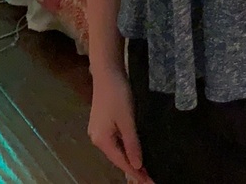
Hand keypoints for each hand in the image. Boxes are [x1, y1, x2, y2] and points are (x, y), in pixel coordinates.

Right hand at [88, 68, 153, 183]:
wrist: (107, 72)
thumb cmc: (118, 95)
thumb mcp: (127, 120)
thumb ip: (132, 143)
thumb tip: (137, 165)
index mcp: (102, 140)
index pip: (122, 162)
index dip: (135, 173)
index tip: (149, 183)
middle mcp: (97, 139)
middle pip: (117, 158)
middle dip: (133, 169)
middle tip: (149, 179)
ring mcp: (98, 130)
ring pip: (116, 150)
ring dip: (129, 160)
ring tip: (143, 170)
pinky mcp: (103, 122)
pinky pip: (115, 141)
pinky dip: (125, 149)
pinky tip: (132, 151)